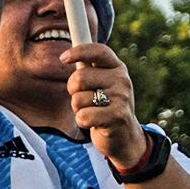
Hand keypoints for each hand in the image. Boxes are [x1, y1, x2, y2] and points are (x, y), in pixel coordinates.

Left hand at [63, 42, 146, 171]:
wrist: (125, 137)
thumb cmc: (107, 107)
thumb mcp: (102, 84)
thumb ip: (88, 69)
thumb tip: (69, 51)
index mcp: (117, 68)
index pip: (99, 51)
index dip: (79, 52)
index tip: (63, 58)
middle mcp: (122, 80)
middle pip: (79, 77)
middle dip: (73, 91)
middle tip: (84, 99)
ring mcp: (121, 98)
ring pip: (78, 99)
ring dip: (78, 109)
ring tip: (93, 112)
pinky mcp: (117, 117)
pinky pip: (83, 116)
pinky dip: (82, 122)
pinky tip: (95, 123)